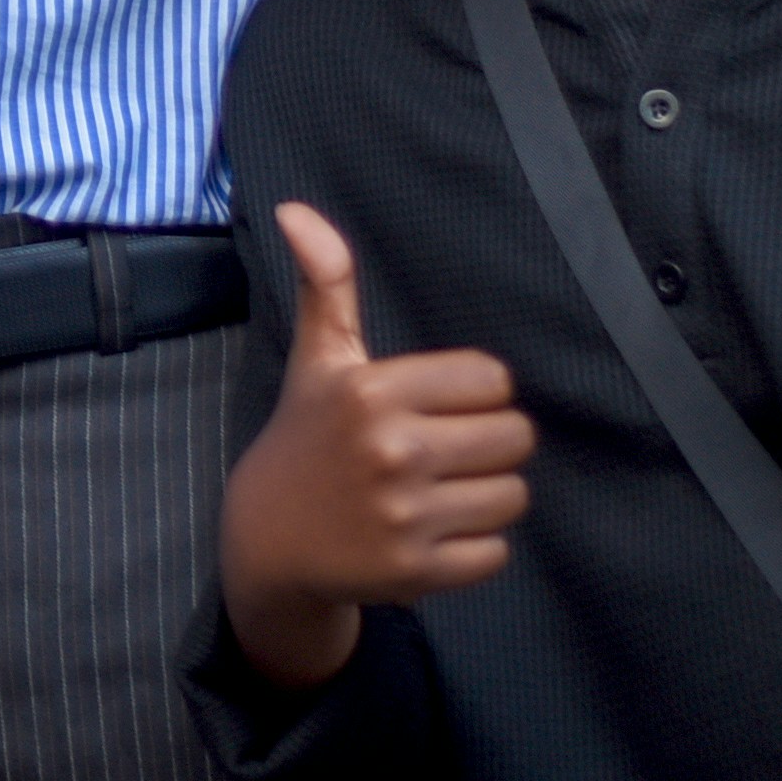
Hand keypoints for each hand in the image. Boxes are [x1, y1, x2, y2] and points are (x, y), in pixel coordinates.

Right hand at [219, 201, 535, 687]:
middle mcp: (391, 450)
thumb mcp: (318, 359)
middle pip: (513, 438)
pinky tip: (435, 532)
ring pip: (512, 496)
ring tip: (445, 491)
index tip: (442, 405)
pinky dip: (476, 546)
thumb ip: (325, 283)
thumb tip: (294, 208)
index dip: (476, 394)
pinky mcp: (417, 571)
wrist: (268, 538)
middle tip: (448, 451)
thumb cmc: (307, 435)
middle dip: (489, 444)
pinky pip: (495, 552)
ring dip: (488, 495)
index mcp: (371, 390)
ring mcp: (405, 516)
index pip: (492, 382)